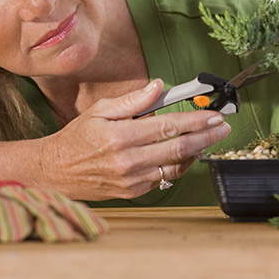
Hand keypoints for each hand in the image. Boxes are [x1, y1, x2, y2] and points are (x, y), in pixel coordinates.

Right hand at [38, 79, 230, 199]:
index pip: (168, 126)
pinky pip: (163, 178)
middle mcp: (128, 161)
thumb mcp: (100, 110)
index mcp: (121, 136)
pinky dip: (177, 165)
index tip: (214, 115)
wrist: (55, 172)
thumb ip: (132, 100)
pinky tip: (183, 154)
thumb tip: (158, 86)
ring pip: (175, 167)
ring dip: (196, 152)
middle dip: (206, 137)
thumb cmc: (77, 138)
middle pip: (179, 148)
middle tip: (223, 127)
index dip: (196, 120)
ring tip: (208, 140)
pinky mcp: (133, 192)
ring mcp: (132, 180)